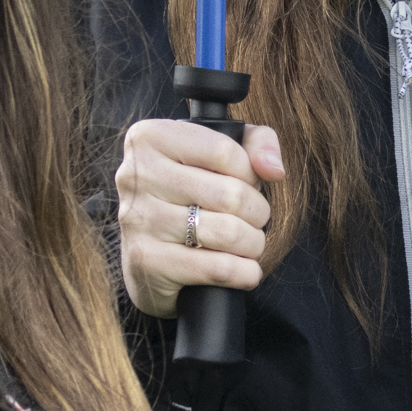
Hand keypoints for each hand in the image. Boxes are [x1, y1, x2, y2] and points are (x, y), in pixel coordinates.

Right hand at [115, 118, 280, 318]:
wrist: (146, 259)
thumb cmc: (190, 195)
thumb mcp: (222, 153)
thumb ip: (257, 142)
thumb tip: (274, 170)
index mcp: (151, 138)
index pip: (226, 152)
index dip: (251, 174)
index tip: (247, 184)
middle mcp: (137, 175)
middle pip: (231, 195)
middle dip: (258, 212)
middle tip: (254, 219)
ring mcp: (139, 220)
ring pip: (228, 233)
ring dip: (253, 243)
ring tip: (249, 243)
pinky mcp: (146, 262)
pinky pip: (218, 268)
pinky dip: (244, 272)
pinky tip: (242, 269)